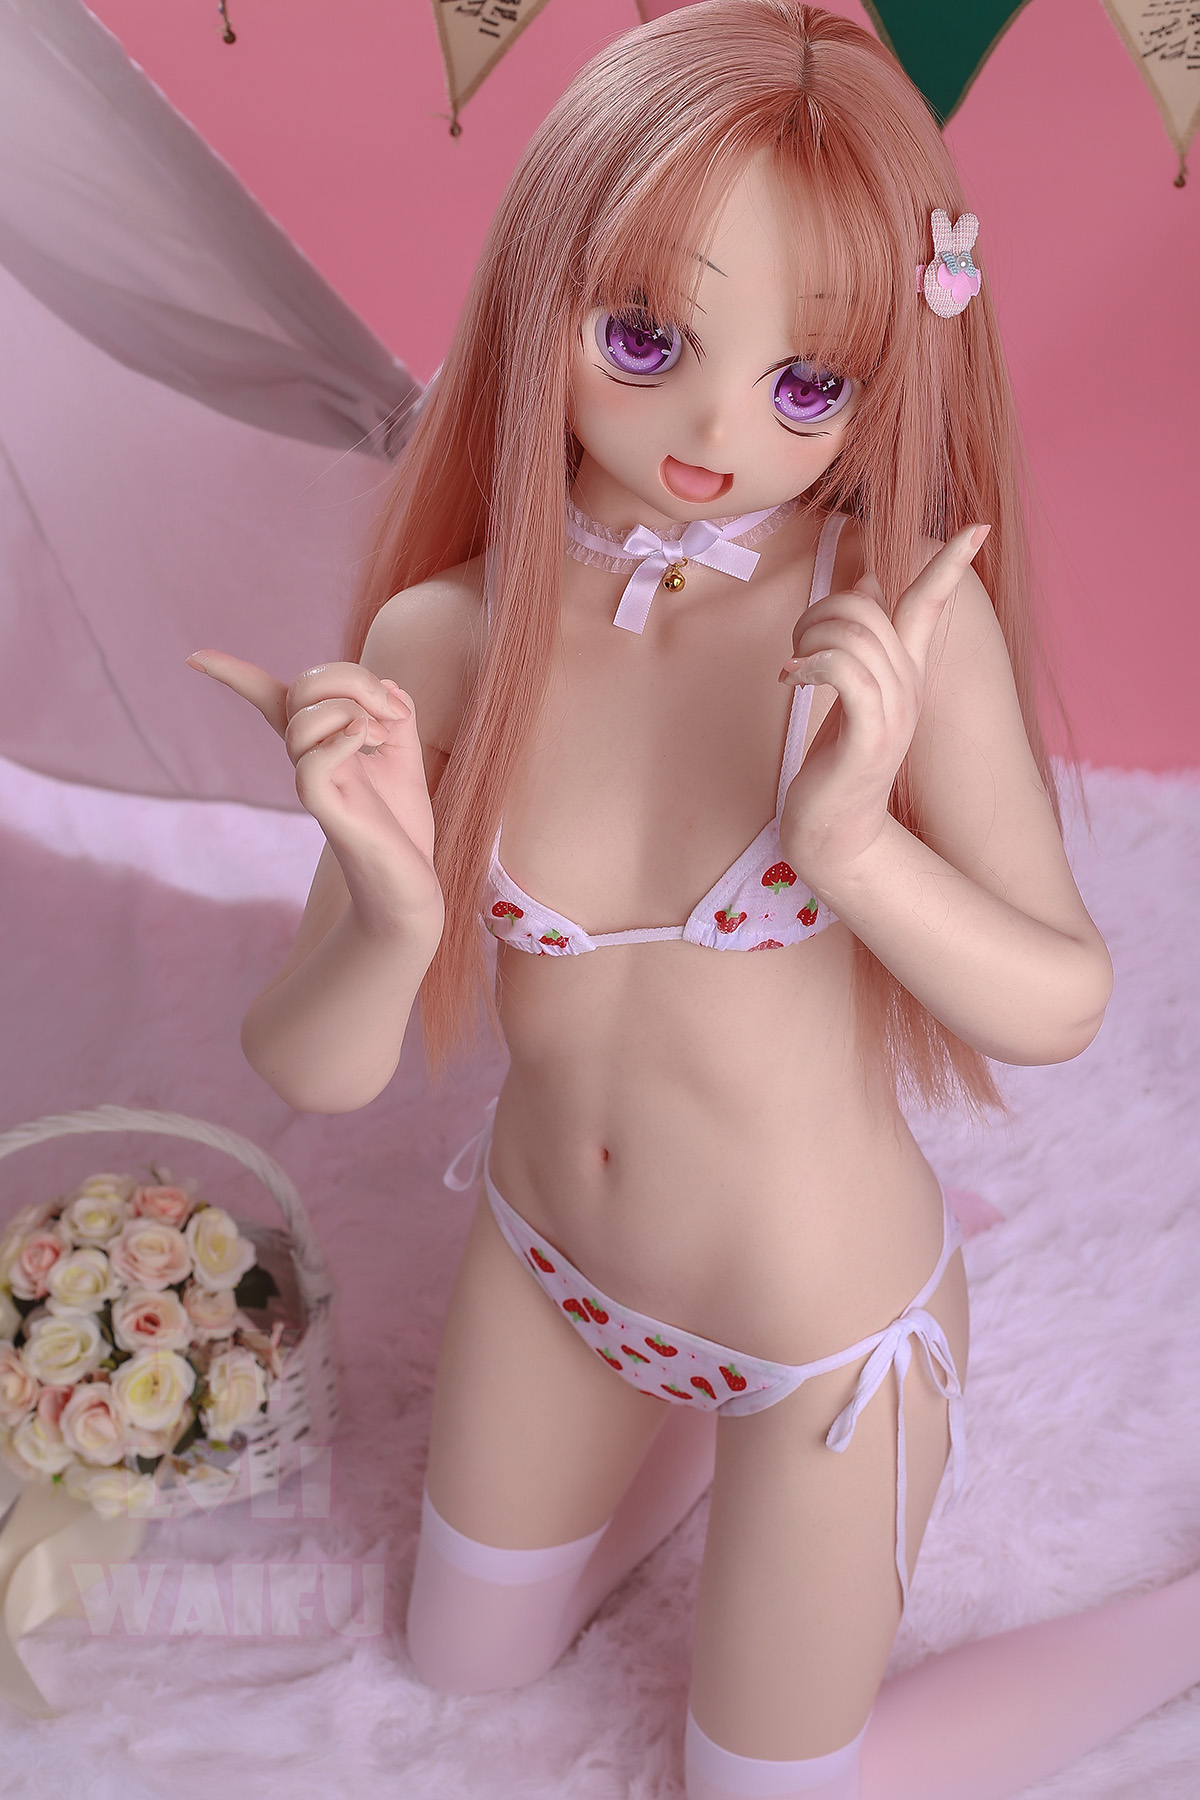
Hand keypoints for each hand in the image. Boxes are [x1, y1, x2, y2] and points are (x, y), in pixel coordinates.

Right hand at [186, 650, 441, 927]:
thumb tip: (386, 682)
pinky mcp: (324, 808)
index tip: (193, 657)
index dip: (232, 675)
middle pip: (302, 688)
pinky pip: (312, 761)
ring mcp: (311, 783)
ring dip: (354, 708)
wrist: (408, 883)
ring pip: (303, 719)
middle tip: (391, 711)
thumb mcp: (405, 753)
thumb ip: (395, 712)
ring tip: (383, 735)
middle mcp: (307, 759)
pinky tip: (368, 741)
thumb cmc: (401, 823)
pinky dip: (344, 737)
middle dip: (352, 677)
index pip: (269, 700)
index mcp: (320, 742)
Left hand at [776, 523, 989, 875]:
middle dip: (821, 609)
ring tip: (793, 670)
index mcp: (907, 672)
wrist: (835, 830)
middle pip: (869, 605)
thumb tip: (866, 581)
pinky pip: (845, 670)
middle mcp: (909, 686)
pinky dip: (811, 665)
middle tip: (797, 649)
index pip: (933, 604)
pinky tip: (792, 682)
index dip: (951, 564)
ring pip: (853, 633)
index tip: (977, 527)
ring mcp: (894, 712)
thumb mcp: (852, 692)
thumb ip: (861, 641)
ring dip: (809, 639)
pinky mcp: (871, 736)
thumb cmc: (837, 761)